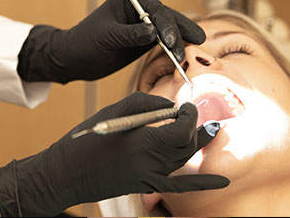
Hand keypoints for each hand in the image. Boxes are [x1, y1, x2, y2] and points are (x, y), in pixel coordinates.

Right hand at [0, 92, 228, 215]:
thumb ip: (145, 104)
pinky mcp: (147, 186)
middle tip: (195, 113)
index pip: (182, 130)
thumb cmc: (86, 139)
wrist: (67, 174)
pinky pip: (180, 185)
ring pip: (184, 160)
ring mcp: (150, 178)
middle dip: (195, 127)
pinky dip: (202, 182)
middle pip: (187, 145)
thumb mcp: (114, 112)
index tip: (186, 105)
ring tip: (213, 130)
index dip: (189, 117)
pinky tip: (223, 181)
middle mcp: (151, 164)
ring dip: (199, 144)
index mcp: (143, 143)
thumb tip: (169, 104)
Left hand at [17, 0, 205, 82]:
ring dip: (180, 42)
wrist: (74, 59)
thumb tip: (153, 33)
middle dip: (180, 31)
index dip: (166, 23)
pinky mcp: (144, 42)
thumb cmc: (84, 42)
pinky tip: (183, 59)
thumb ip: (130, 34)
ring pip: (169, 31)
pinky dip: (173, 51)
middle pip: (167, 18)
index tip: (170, 41)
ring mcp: (143, 26)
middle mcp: (139, 11)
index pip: (154, 8)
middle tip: (195, 43)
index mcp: (128, 0)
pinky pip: (164, 44)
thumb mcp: (107, 37)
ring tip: (191, 54)